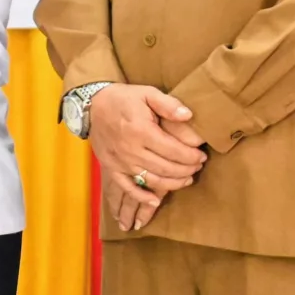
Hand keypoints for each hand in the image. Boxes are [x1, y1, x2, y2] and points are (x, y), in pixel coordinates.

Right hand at [88, 85, 204, 226]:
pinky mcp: (111, 168)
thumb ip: (168, 104)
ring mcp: (120, 161)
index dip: (191, 156)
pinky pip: (127, 187)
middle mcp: (131, 149)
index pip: (173, 151)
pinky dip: (141, 197)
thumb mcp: (147, 93)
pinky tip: (155, 201)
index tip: (201, 156)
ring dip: (172, 183)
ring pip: (152, 180)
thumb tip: (188, 115)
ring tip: (186, 179)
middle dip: (186, 170)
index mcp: (141, 131)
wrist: (92, 106)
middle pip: (166, 168)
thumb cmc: (123, 99)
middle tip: (197, 167)